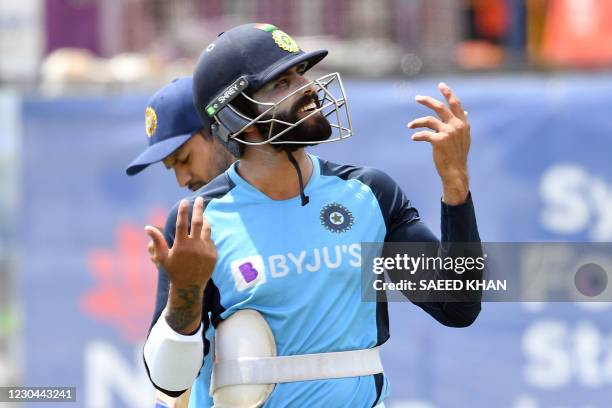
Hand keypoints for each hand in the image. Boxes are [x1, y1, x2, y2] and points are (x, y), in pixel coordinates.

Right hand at [145, 197, 215, 332]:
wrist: (189, 286)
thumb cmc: (174, 270)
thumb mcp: (163, 257)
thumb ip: (157, 241)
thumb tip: (148, 227)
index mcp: (181, 245)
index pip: (182, 223)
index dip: (183, 211)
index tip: (184, 201)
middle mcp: (195, 246)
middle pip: (198, 221)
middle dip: (199, 208)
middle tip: (200, 198)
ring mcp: (206, 249)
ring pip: (207, 229)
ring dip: (206, 219)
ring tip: (203, 214)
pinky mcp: (213, 254)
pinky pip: (210, 240)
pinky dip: (206, 235)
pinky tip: (203, 234)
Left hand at [407, 82, 469, 204]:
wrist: (456, 171)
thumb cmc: (458, 155)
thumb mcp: (464, 137)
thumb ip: (462, 124)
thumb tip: (465, 111)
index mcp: (463, 124)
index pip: (456, 104)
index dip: (448, 93)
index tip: (441, 85)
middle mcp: (457, 126)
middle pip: (440, 107)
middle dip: (428, 101)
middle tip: (417, 97)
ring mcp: (448, 133)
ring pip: (428, 120)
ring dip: (417, 122)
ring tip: (410, 125)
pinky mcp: (439, 141)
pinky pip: (424, 134)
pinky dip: (417, 135)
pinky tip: (414, 138)